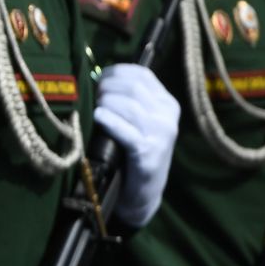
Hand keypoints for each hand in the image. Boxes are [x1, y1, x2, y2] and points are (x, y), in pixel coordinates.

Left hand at [93, 63, 180, 228]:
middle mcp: (168, 116)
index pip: (143, 75)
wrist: (142, 192)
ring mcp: (160, 135)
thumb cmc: (135, 152)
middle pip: (134, 87)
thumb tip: (102, 78)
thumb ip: (129, 99)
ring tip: (98, 109)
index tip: (101, 78)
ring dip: (107, 103)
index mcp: (168, 104)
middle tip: (96, 96)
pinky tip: (99, 118)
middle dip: (109, 87)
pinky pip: (126, 130)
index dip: (117, 72)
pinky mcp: (148, 153)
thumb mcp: (140, 121)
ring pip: (130, 105)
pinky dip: (109, 121)